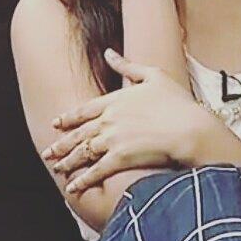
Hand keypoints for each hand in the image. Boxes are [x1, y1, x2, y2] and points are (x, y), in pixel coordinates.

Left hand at [45, 49, 218, 197]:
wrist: (192, 129)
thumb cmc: (180, 104)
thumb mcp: (154, 76)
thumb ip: (128, 65)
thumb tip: (109, 53)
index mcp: (115, 100)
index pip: (83, 110)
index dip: (68, 118)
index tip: (56, 124)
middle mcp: (108, 120)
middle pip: (78, 133)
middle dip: (61, 144)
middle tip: (49, 152)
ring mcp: (112, 139)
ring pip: (83, 152)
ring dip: (68, 162)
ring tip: (58, 170)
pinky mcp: (120, 158)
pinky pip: (96, 171)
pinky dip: (83, 180)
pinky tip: (74, 188)